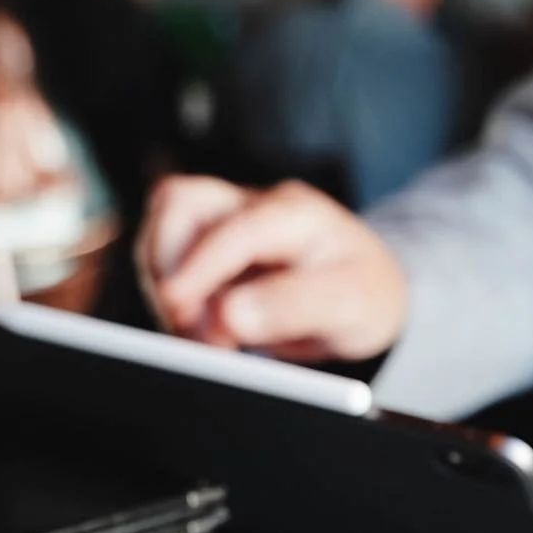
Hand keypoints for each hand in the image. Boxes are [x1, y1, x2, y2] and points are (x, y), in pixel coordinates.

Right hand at [136, 176, 408, 362]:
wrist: (371, 291)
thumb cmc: (364, 294)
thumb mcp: (349, 306)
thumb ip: (292, 309)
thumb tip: (228, 318)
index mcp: (297, 213)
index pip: (235, 229)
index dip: (199, 269)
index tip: (178, 310)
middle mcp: (257, 204)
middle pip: (182, 204)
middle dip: (168, 267)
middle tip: (186, 327)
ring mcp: (231, 216)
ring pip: (166, 220)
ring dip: (161, 274)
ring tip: (188, 328)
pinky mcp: (213, 237)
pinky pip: (167, 245)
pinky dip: (166, 281)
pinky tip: (191, 319)